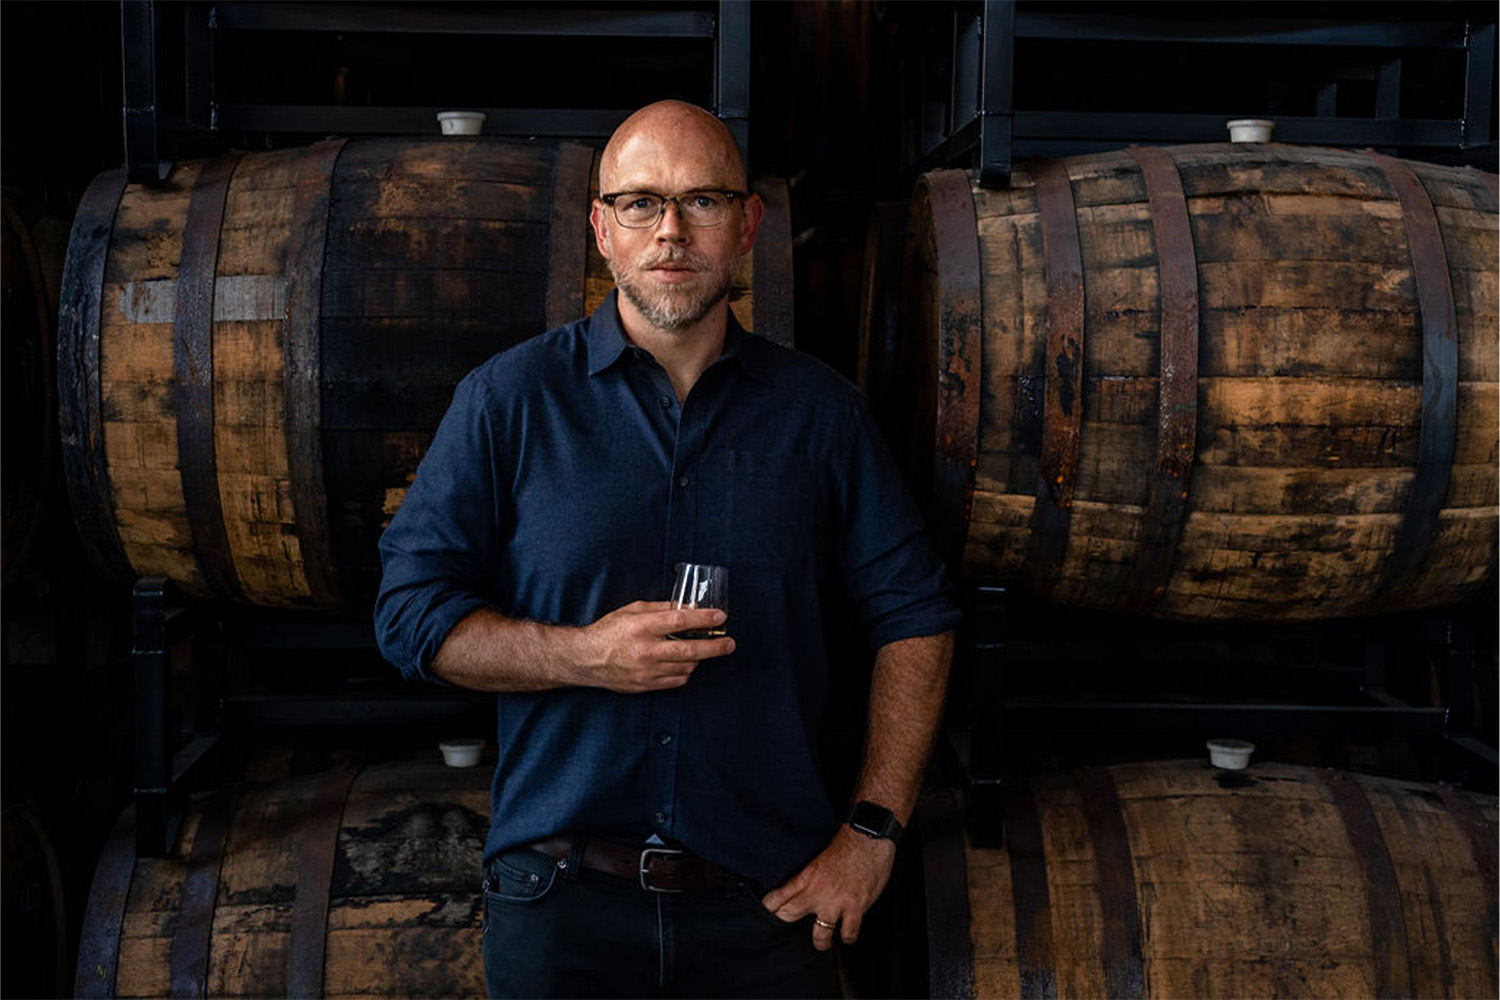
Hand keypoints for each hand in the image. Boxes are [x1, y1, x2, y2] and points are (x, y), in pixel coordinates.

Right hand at [576, 601, 733, 692]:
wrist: (586, 659)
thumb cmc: (609, 631)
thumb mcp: (632, 610)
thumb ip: (660, 608)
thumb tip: (688, 607)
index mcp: (641, 626)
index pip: (680, 621)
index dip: (704, 619)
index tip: (720, 616)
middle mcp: (645, 650)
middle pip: (689, 650)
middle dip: (715, 646)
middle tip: (730, 642)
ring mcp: (646, 671)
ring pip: (686, 667)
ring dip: (700, 658)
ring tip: (705, 650)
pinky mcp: (645, 685)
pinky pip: (676, 680)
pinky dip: (686, 671)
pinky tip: (687, 663)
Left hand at [759, 826, 896, 950]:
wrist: (869, 836)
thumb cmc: (848, 842)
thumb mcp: (820, 857)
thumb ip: (811, 875)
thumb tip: (804, 886)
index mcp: (807, 876)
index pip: (779, 897)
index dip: (770, 907)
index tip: (767, 912)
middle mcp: (818, 891)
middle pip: (790, 916)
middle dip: (788, 925)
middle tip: (787, 931)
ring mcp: (837, 902)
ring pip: (820, 935)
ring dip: (821, 942)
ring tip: (822, 943)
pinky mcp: (856, 907)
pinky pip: (849, 933)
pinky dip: (848, 936)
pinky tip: (847, 934)